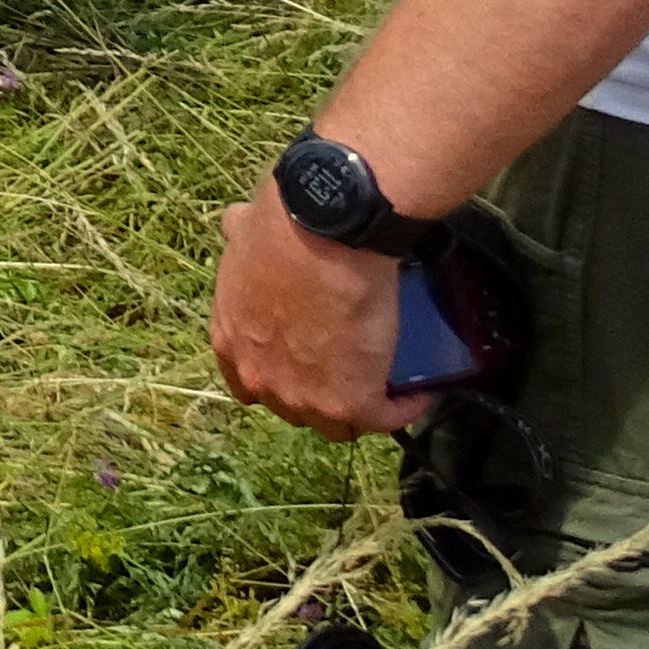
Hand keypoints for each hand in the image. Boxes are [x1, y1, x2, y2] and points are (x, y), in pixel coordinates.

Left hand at [209, 188, 431, 438]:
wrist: (324, 235)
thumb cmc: (285, 229)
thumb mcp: (243, 234)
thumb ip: (238, 238)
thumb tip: (238, 223)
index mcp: (231, 340)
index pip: (248, 383)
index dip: (278, 378)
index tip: (302, 370)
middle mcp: (260, 378)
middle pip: (294, 408)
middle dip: (318, 396)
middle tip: (348, 372)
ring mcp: (302, 397)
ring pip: (336, 425)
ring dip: (360, 410)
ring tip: (383, 387)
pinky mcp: (349, 404)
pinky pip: (383, 420)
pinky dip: (404, 409)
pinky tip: (417, 395)